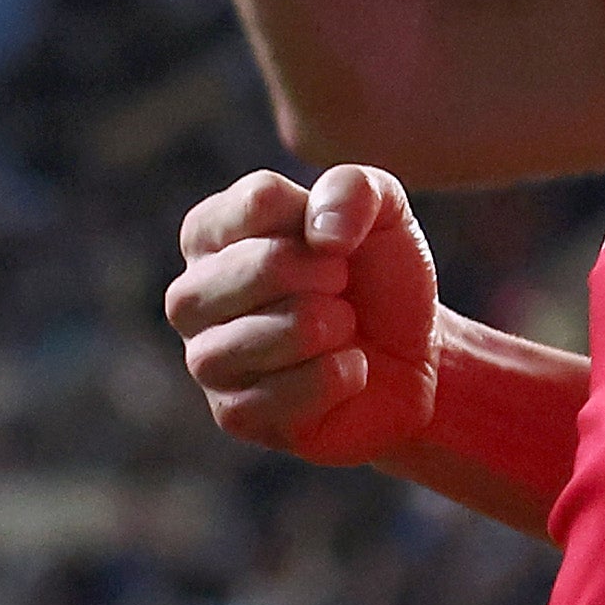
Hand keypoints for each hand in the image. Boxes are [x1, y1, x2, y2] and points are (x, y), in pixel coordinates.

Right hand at [168, 166, 440, 465]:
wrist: (413, 356)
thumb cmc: (378, 275)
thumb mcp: (383, 211)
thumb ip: (352, 190)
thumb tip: (321, 236)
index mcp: (211, 233)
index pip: (256, 202)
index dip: (320, 220)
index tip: (338, 241)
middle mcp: (192, 295)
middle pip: (256, 267)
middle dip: (325, 275)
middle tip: (344, 287)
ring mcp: (205, 358)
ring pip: (263, 336)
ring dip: (329, 328)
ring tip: (344, 327)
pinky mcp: (235, 414)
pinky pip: (282, 394)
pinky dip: (336, 377)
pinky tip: (348, 369)